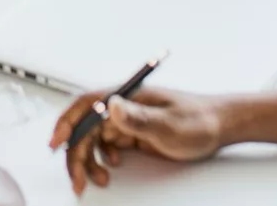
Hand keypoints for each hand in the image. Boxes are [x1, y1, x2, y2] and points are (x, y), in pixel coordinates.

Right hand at [50, 88, 227, 194]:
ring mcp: (127, 118)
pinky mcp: (133, 131)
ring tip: (98, 180)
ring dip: (89, 160)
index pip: (86, 104)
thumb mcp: (170, 124)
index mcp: (128, 96)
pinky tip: (113, 167)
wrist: (221, 126)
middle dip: (76, 154)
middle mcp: (123, 105)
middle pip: (85, 126)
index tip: (56, 143)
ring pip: (93, 138)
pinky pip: (107, 144)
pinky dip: (103, 159)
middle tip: (77, 180)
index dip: (67, 122)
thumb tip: (111, 105)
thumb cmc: (199, 120)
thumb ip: (140, 117)